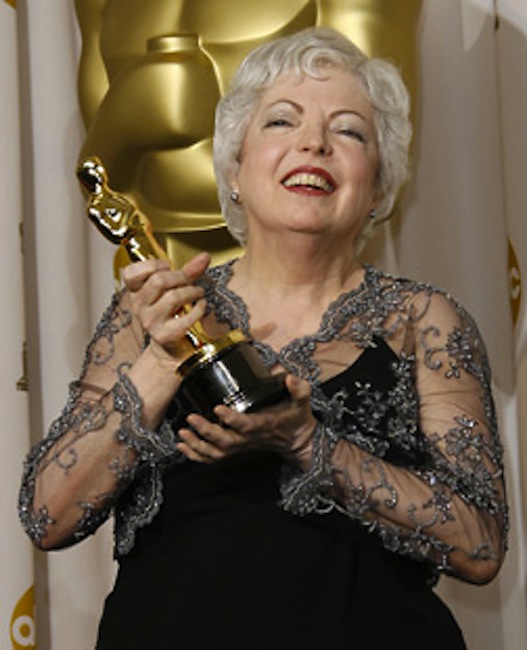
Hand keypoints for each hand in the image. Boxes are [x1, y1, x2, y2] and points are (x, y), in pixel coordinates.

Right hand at [122, 252, 209, 359]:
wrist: (169, 345)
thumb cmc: (169, 312)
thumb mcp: (172, 289)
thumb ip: (187, 271)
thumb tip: (204, 257)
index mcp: (135, 292)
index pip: (131, 273)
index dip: (151, 265)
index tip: (167, 267)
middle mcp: (139, 307)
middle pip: (158, 281)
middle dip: (181, 276)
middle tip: (191, 280)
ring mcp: (150, 322)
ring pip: (173, 297)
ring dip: (192, 291)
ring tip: (199, 292)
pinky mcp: (164, 335)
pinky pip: (186, 317)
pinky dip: (199, 308)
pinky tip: (201, 305)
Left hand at [177, 374, 315, 469]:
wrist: (297, 441)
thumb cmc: (296, 418)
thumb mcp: (302, 402)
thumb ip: (299, 389)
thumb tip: (290, 378)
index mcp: (266, 425)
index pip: (247, 425)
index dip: (232, 419)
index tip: (218, 408)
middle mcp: (251, 439)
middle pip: (226, 441)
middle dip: (207, 432)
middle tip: (191, 418)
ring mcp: (242, 446)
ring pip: (217, 453)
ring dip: (197, 445)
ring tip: (182, 433)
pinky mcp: (236, 449)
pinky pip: (214, 458)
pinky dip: (196, 454)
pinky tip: (183, 445)